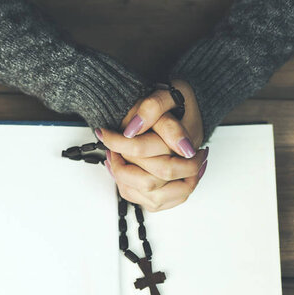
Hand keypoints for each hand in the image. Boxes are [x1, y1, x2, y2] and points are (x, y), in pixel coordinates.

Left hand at [95, 79, 207, 211]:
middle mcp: (188, 167)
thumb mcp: (168, 93)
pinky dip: (130, 189)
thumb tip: (133, 129)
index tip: (104, 133)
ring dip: (124, 180)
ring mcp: (184, 182)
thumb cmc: (179, 103)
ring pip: (151, 197)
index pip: (148, 151)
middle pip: (150, 181)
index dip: (121, 144)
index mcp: (187, 144)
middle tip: (108, 148)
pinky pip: (151, 202)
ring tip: (113, 158)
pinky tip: (120, 171)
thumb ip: (153, 107)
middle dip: (121, 167)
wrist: (189, 111)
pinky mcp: (175, 191)